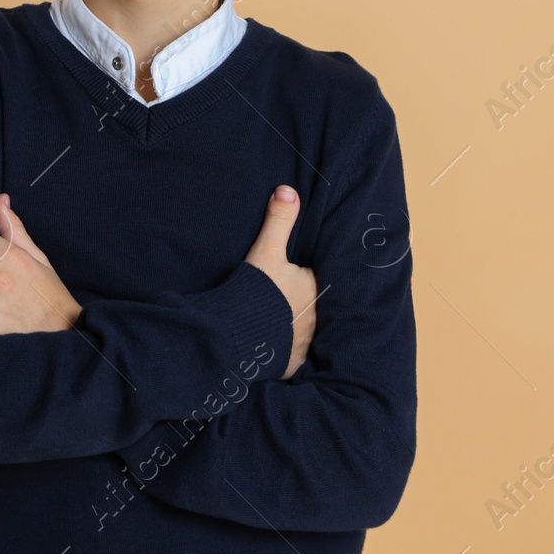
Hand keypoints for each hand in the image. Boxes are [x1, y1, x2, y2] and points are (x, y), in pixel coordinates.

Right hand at [244, 185, 317, 379]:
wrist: (237, 335)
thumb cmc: (256, 290)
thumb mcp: (266, 250)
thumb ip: (279, 221)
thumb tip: (288, 190)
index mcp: (314, 288)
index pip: (314, 280)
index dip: (302, 278)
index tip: (289, 277)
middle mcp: (316, 318)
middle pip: (310, 305)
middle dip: (298, 302)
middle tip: (279, 300)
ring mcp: (305, 343)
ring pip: (303, 330)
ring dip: (293, 327)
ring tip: (276, 322)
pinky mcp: (292, 363)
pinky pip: (292, 354)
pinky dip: (285, 349)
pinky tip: (273, 344)